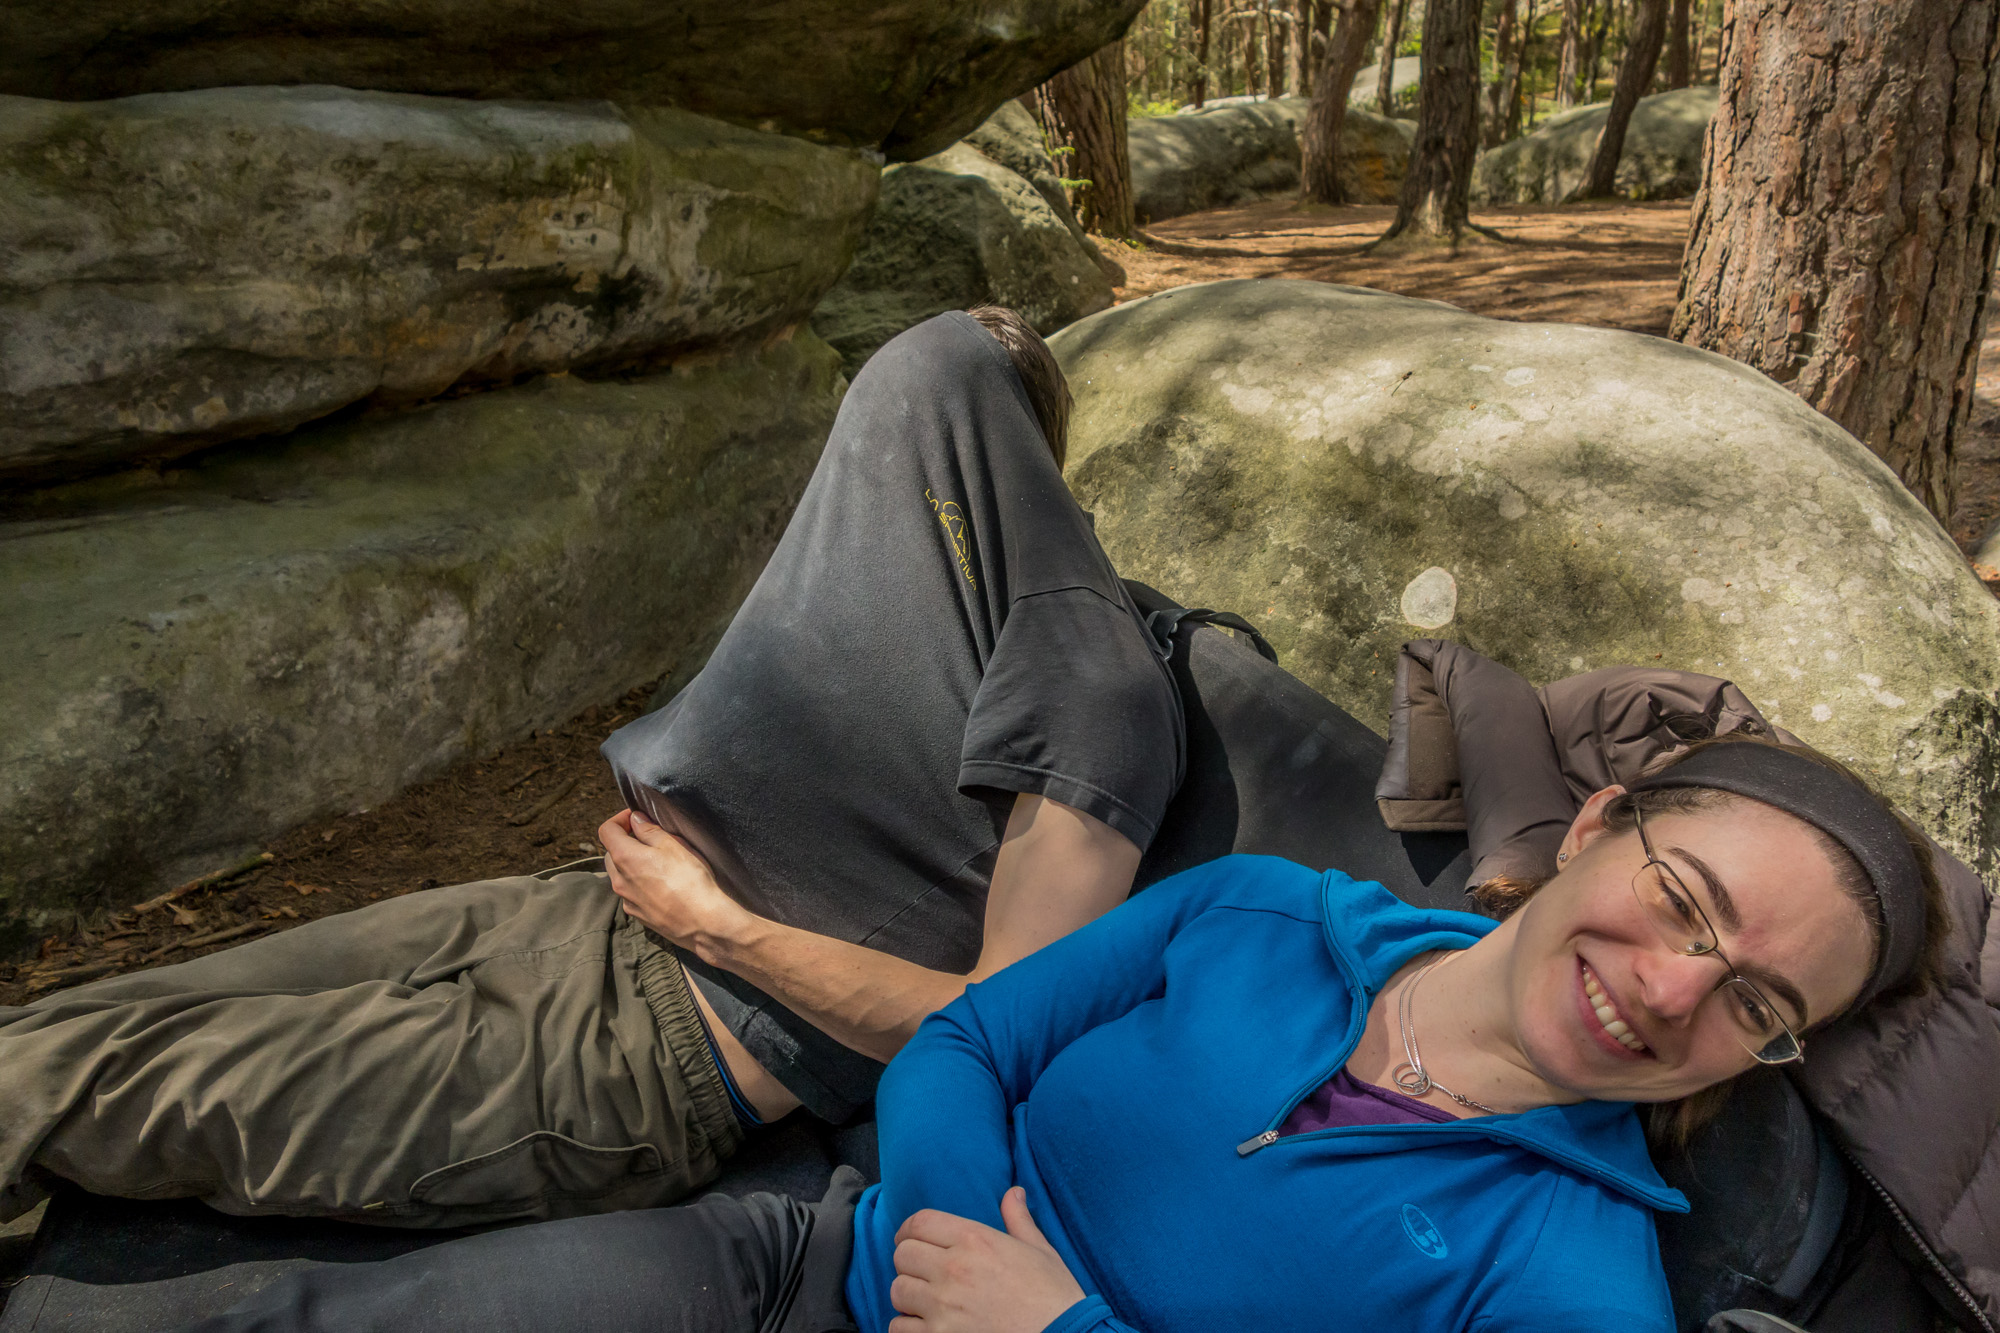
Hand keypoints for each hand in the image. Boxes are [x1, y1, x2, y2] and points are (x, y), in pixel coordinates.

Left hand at [598, 809, 753, 957]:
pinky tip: (662, 885)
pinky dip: (639, 884)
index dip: (619, 819)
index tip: (636, 817)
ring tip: (658, 863)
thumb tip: (636, 820)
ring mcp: (626, 900)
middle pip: (611, 853)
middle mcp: (619, 880)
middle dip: (626, 842)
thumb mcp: (673, 845)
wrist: (702, 922)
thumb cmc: (690, 880)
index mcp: (624, 857)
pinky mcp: (637, 914)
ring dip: (632, 864)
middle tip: (650, 839)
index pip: (606, 831)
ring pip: (621, 875)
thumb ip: (650, 830)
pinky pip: (631, 893)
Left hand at [889, 1187, 1086, 1332]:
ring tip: (926, 1301)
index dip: (909, 1230)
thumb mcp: (1041, 1251)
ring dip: (908, 1296)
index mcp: (976, 1240)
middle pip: (902, 1254)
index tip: (911, 1239)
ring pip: (897, 1291)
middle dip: (910, 1262)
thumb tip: (1013, 1193)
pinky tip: (926, 1326)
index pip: (919, 1222)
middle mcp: (954, 1269)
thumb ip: (1018, 1220)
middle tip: (924, 1272)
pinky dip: (907, 1327)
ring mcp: (943, 1307)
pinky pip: (899, 1327)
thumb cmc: (1055, 1298)